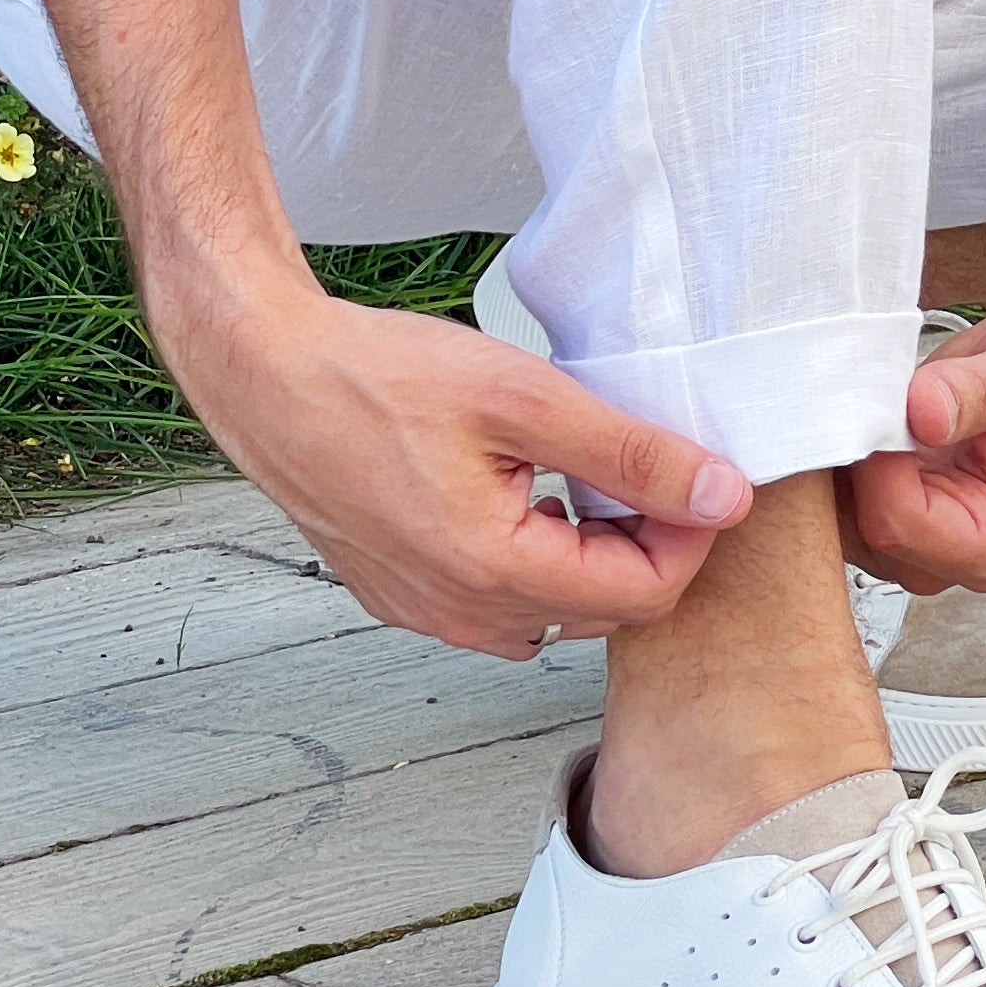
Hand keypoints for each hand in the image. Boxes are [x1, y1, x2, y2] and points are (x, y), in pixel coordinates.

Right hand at [160, 277, 749, 657]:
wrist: (264, 372)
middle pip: (607, 612)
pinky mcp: (401, 596)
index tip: (694, 471)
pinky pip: (500, 606)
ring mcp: (425, 613)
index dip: (689, 532)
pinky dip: (533, 562)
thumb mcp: (525, 397)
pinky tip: (520, 494)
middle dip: (645, 546)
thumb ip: (631, 454)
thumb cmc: (376, 376)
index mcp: (494, 573)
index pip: (648, 593)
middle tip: (641, 463)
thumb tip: (721, 495)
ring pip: (555, 614)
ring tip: (577, 475)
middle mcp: (459, 614)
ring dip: (589, 557)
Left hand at [839, 296, 985, 594]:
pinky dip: (836, 453)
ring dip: (839, 457)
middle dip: (853, 464)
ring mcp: (917, 533)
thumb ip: (979, 392)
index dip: (876, 463)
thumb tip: (923, 412)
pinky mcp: (891, 505)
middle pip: (858, 530)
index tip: (890, 408)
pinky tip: (864, 413)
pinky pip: (837, 496)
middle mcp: (954, 552)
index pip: (896, 525)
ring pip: (837, 519)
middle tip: (868, 398)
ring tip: (874, 401)